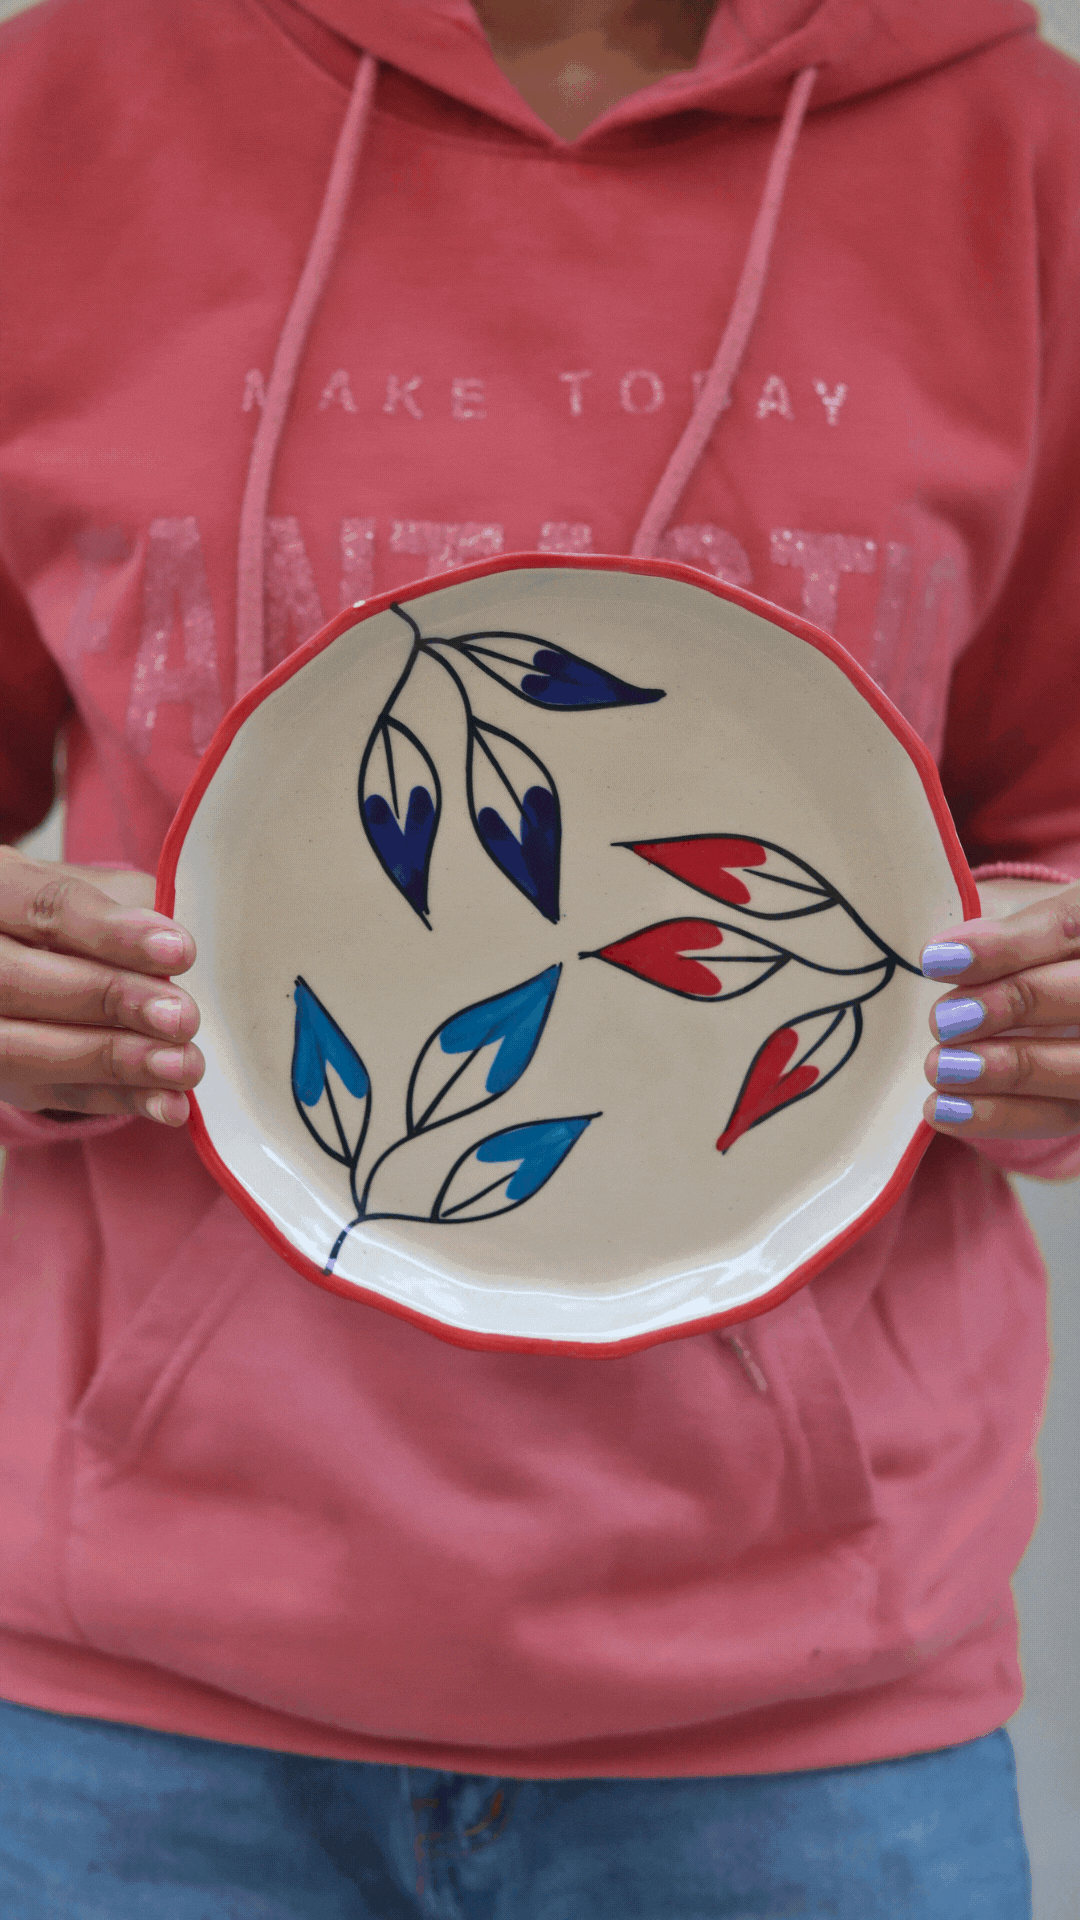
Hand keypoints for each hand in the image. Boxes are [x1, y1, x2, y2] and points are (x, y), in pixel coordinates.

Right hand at [0, 847, 202, 1125]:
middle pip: (18, 980)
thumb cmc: (80, 919)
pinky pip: (47, 1093)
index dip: (110, 932)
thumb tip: (172, 955)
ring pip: (19, 1049)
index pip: (43, 907)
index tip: (180, 951)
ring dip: (112, 1061)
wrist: (40, 958)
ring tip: (183, 1065)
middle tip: (181, 1017)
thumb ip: (131, 912)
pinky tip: (168, 1102)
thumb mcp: (101, 892)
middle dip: (109, 1001)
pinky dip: (114, 1100)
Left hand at [922, 878, 1079, 1140]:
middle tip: (943, 1020)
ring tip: (939, 1068)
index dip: (1006, 946)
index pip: (1068, 927)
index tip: (937, 960)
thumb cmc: (1037, 958)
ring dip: (1005, 1069)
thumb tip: (947, 955)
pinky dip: (1001, 1116)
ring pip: (1079, 1067)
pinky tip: (945, 1110)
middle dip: (1011, 1005)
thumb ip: (1004, 939)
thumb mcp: (1031, 931)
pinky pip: (1061, 1115)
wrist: (1066, 1005)